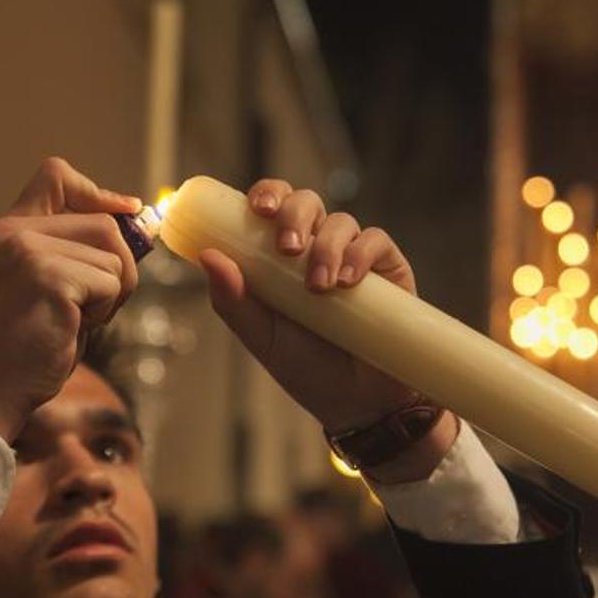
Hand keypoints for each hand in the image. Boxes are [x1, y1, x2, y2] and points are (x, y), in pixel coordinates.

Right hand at [0, 157, 140, 441]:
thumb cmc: (29, 343)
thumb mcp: (49, 283)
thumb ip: (76, 250)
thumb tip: (134, 221)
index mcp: (10, 228)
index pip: (57, 175)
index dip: (100, 192)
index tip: (127, 211)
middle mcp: (14, 231)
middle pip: (106, 224)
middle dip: (120, 268)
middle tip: (94, 305)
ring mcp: (29, 251)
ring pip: (115, 256)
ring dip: (114, 293)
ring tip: (77, 317)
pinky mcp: (47, 275)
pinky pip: (110, 283)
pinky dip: (105, 311)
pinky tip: (72, 327)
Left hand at [200, 180, 456, 482]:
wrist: (359, 404)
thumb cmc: (308, 369)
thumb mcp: (263, 337)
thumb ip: (233, 301)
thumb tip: (208, 257)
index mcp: (282, 257)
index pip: (274, 207)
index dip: (267, 194)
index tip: (258, 209)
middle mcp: (319, 248)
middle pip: (307, 203)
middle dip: (295, 215)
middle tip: (288, 247)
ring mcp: (355, 257)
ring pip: (341, 222)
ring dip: (326, 246)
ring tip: (319, 286)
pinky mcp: (389, 271)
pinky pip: (376, 242)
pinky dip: (361, 253)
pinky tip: (348, 281)